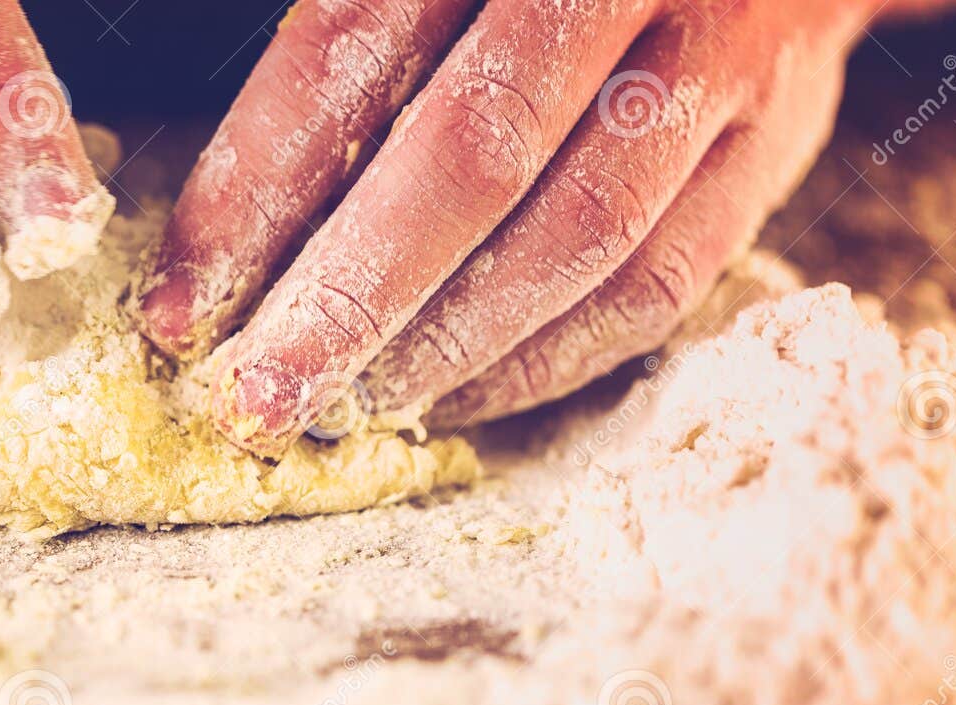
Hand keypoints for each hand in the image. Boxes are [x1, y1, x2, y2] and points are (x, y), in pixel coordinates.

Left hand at [137, 0, 880, 454]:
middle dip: (346, 300)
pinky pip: (656, 282)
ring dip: (446, 346)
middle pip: (467, 159)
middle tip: (260, 400)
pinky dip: (546, 358)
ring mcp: (717, 57)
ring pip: (574, 237)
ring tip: (348, 408)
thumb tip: (228, 235)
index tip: (181, 307)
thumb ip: (345, 45)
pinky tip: (456, 398)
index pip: (348, 57)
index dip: (254, 192)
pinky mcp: (773, 142)